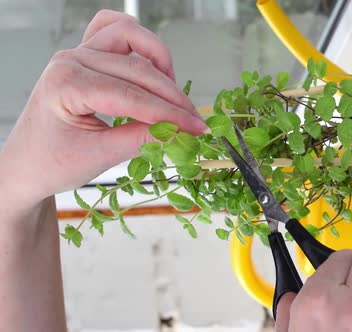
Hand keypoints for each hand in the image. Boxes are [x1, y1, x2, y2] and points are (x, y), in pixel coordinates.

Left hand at [0, 10, 206, 210]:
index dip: (170, 114)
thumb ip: (142, 139)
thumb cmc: (51, 163)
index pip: (132, 96)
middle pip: (138, 69)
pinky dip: (139, 42)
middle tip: (193, 122)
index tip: (196, 128)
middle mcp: (71, 59)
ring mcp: (77, 53)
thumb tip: (181, 132)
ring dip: (158, 61)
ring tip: (172, 94)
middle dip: (172, 97)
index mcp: (66, 83)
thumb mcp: (99, 156)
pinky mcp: (85, 55)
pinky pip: (114, 31)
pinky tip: (153, 66)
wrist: (27, 164)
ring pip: (130, 36)